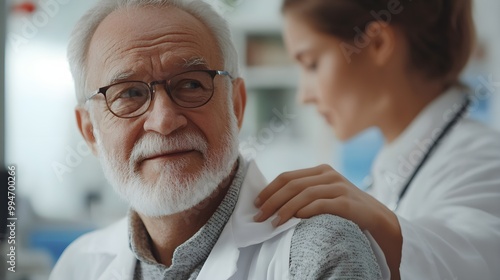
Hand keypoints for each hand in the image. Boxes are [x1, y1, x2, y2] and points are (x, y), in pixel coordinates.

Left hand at [254, 164, 387, 230]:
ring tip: (273, 222)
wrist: (380, 221)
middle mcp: (329, 175)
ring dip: (285, 209)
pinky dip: (306, 211)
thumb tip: (273, 204)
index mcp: (321, 171)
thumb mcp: (326, 196)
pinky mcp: (348, 202)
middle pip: (292, 185)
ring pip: (304, 194)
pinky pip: (321, 204)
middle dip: (271, 200)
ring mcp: (340, 187)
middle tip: (258, 216)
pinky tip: (295, 219)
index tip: (256, 203)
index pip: (287, 177)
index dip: (269, 190)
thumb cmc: (347, 211)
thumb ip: (306, 194)